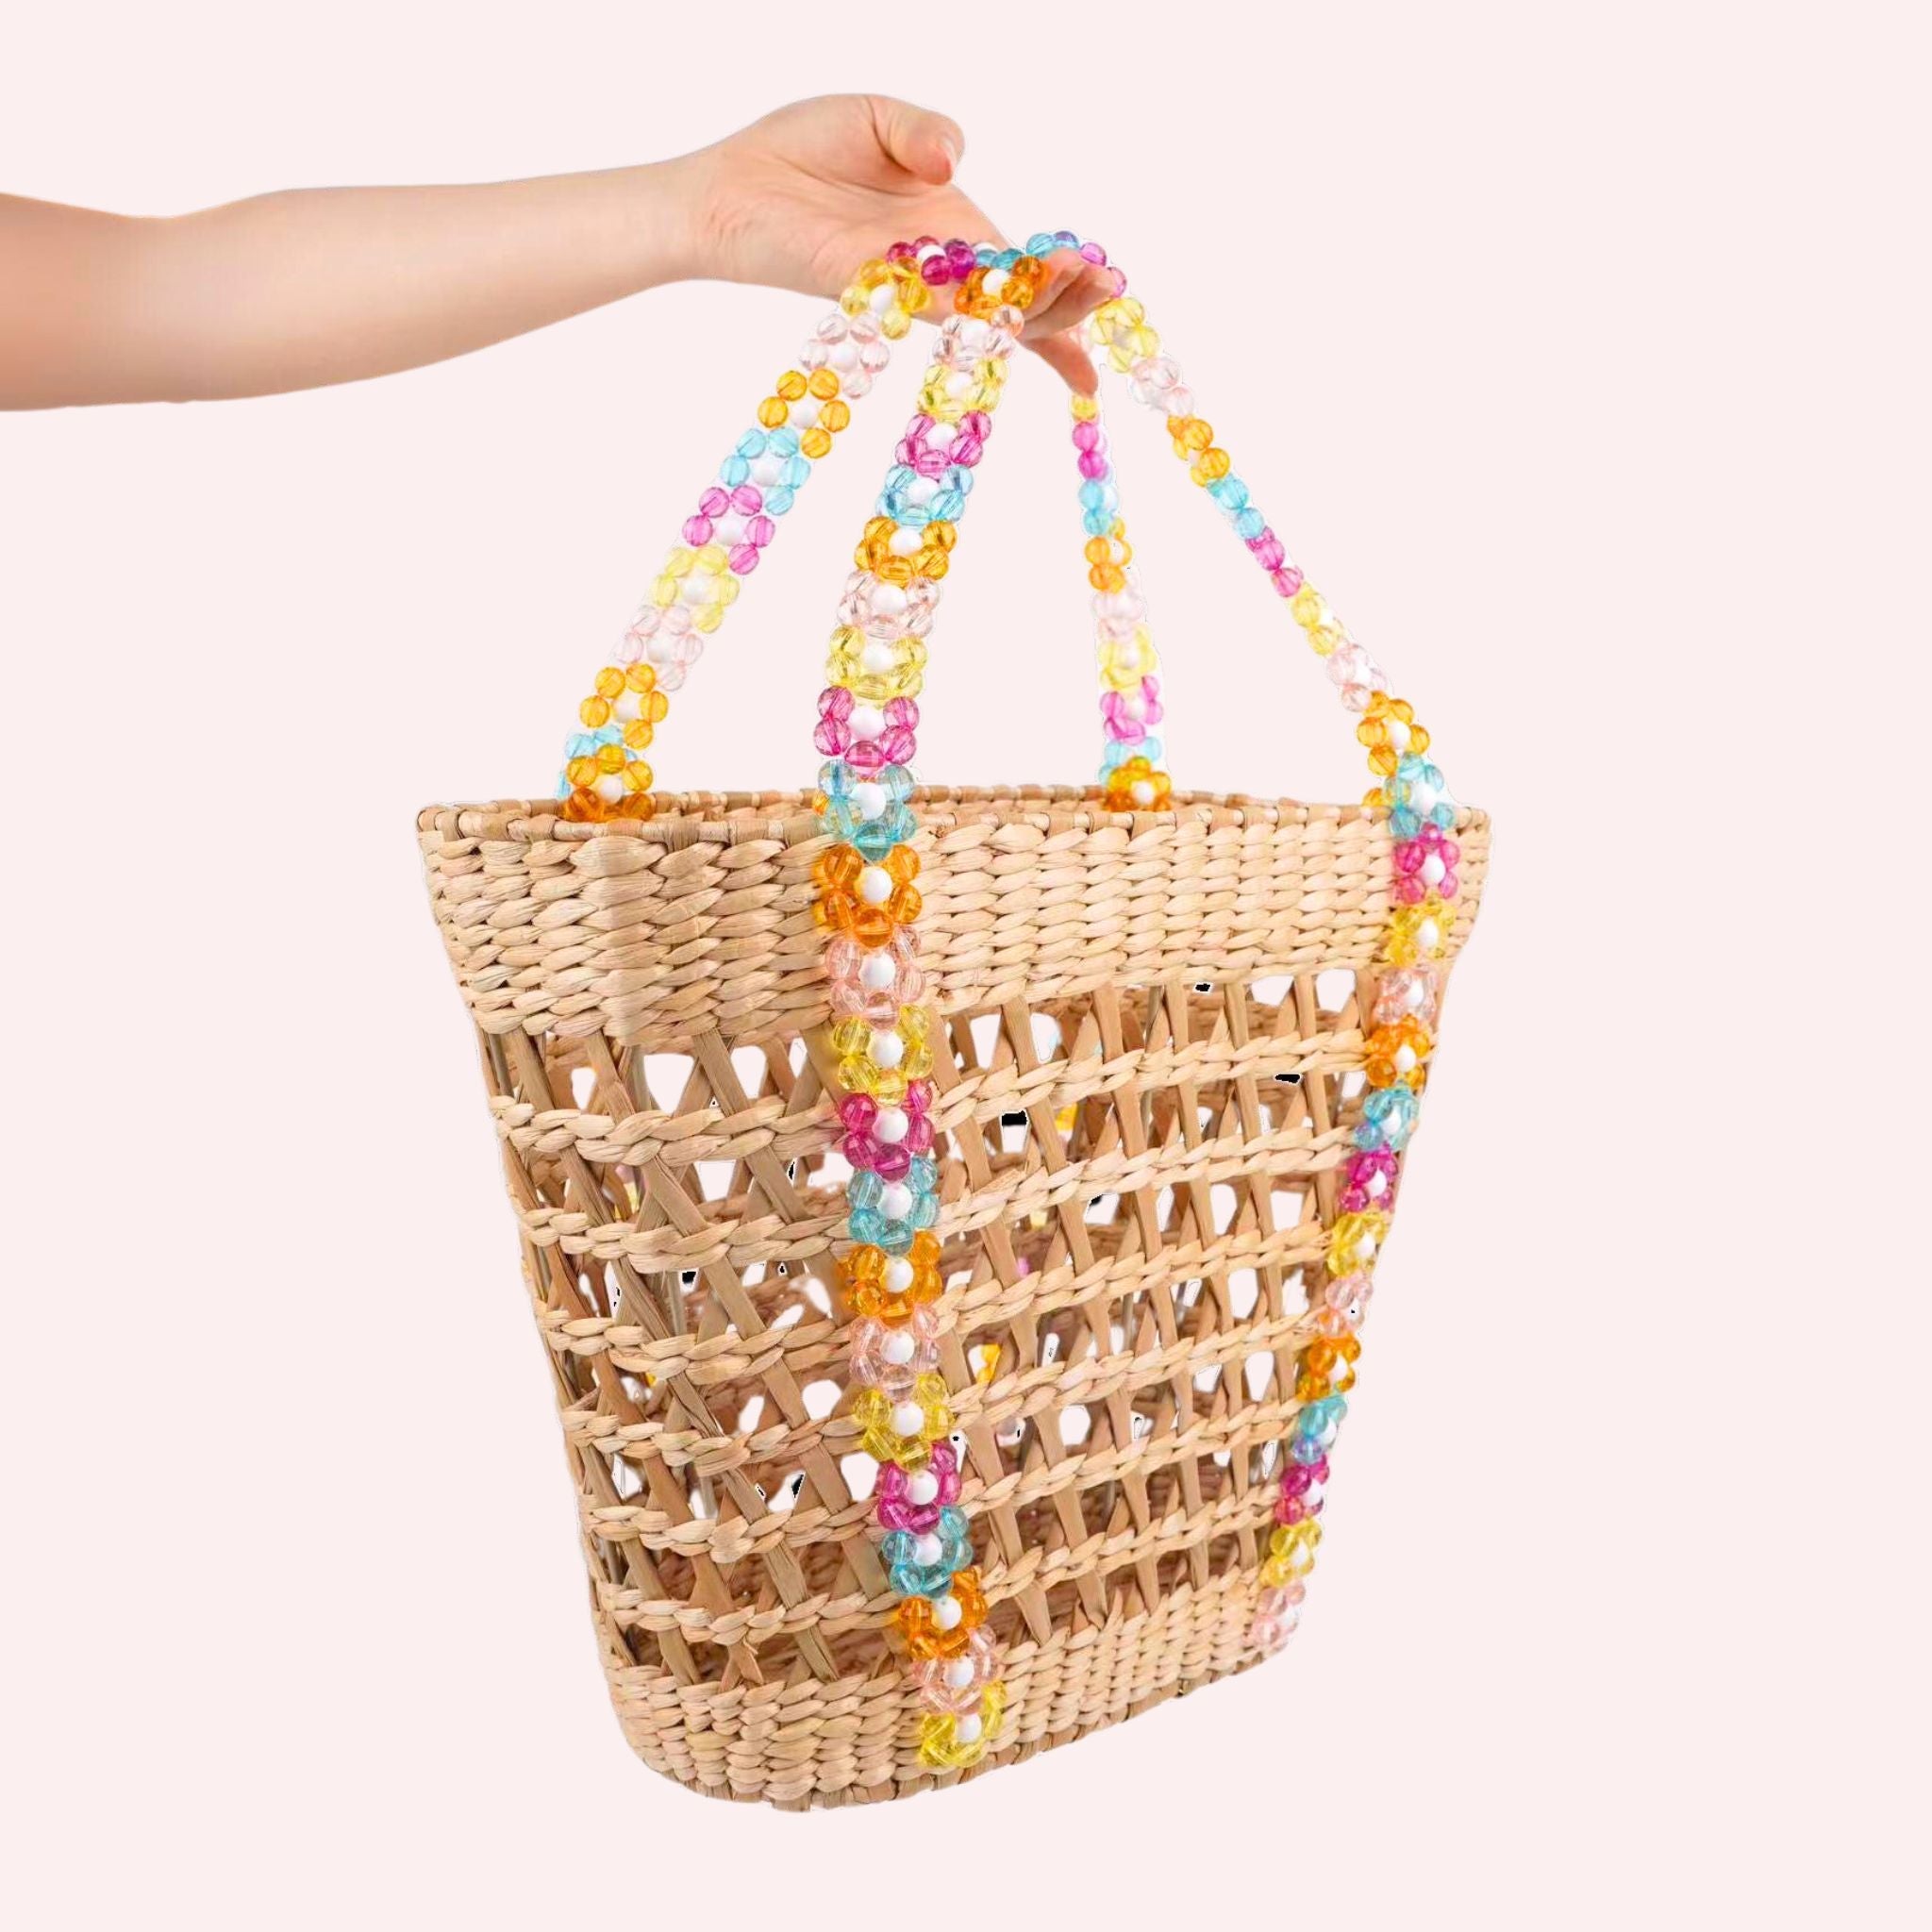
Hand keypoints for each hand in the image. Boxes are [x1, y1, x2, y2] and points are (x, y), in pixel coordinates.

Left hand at [674, 95, 1114, 390]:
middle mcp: (937, 270)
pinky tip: (1002, 302)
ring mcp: (906, 286)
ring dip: (1033, 307)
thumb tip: (955, 161)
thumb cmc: (801, 151)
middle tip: (1107, 293)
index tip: (1108, 315)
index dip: (1064, 300)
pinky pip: (928, 302)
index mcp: (953, 230)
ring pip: (984, 313)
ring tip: (1078, 289)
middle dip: (1066, 302)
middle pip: (1017, 304)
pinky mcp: (867, 289)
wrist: (731, 184)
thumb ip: (925, 132)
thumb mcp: (876, 117)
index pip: (1021, 273)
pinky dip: (966, 304)